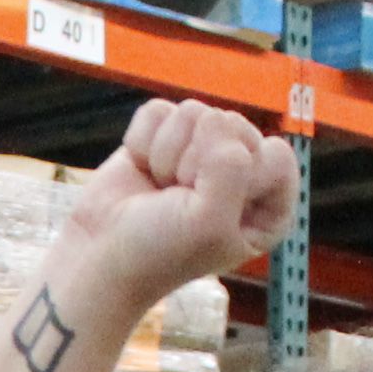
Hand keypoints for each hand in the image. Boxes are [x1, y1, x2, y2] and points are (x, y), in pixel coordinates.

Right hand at [50, 99, 295, 322]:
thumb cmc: (156, 254)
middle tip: (177, 200)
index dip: (238, 175)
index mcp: (268, 204)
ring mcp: (201, 151)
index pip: (276, 154)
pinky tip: (142, 172)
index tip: (209, 207)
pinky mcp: (164, 137)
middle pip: (233, 126)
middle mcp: (241, 172)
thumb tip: (210, 116)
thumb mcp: (210, 223)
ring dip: (166, 156)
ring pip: (194, 113)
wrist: (97, 259)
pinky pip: (160, 112)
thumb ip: (230, 166)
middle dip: (194, 163)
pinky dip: (142, 143)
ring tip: (160, 190)